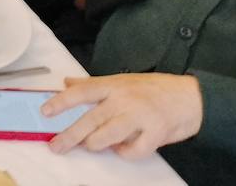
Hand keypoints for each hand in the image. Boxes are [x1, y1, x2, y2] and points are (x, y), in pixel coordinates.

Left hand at [45, 74, 202, 158]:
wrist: (190, 98)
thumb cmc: (152, 89)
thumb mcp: (121, 80)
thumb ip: (93, 84)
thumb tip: (66, 82)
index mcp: (113, 85)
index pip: (82, 92)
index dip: (62, 102)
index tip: (45, 112)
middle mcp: (124, 100)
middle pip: (90, 119)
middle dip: (70, 135)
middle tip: (55, 146)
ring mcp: (140, 117)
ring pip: (107, 137)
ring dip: (95, 145)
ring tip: (90, 145)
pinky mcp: (156, 134)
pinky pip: (133, 151)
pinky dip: (124, 154)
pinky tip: (122, 150)